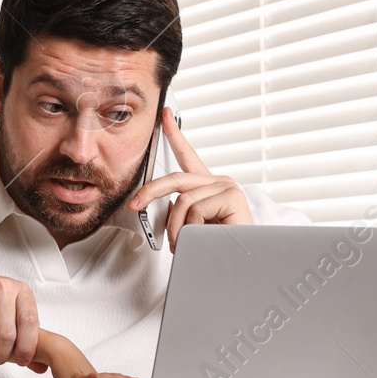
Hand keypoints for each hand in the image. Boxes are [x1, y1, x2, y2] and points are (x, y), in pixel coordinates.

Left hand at [126, 107, 253, 250]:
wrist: (241, 261)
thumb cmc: (217, 245)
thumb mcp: (192, 225)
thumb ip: (180, 210)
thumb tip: (166, 204)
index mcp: (207, 187)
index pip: (188, 156)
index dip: (174, 135)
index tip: (164, 116)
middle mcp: (218, 182)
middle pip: (176, 179)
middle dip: (150, 192)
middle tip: (135, 205)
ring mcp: (227, 187)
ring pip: (183, 200)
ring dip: (175, 226)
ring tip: (179, 243)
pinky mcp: (233, 196)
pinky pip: (196, 209)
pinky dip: (191, 227)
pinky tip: (203, 236)